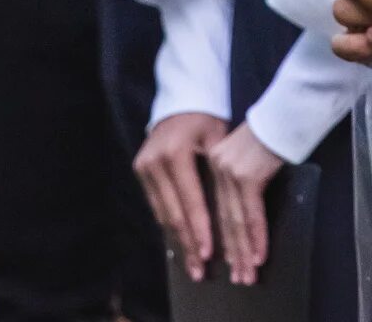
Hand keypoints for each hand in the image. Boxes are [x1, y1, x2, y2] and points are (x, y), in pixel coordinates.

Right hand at [134, 111, 225, 274]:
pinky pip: (156, 205)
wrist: (180, 100)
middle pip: (174, 213)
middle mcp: (154, 162)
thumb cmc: (206, 120)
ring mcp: (143, 167)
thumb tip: (231, 213)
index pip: (190, 201)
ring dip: (178, 240)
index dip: (200, 229)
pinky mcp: (140, 171)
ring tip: (191, 265)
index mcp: (175, 153)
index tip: (209, 254)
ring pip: (163, 213)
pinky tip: (181, 243)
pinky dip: (170, 224)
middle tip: (199, 271)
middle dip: (188, 244)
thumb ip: (219, 172)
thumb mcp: (217, 139)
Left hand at [203, 122, 285, 284]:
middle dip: (230, 253)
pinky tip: (259, 255)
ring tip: (247, 275)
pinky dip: (256, 237)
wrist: (285, 114)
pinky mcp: (246, 174)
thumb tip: (238, 222)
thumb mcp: (246, 160)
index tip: (217, 263)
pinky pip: (250, 214)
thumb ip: (237, 183)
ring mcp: (229, 171)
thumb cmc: (270, 137)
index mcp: (211, 165)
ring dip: (242, 252)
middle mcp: (215, 168)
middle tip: (237, 278)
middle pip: (220, 219)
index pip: (209, 209)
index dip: (213, 239)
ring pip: (234, 221)